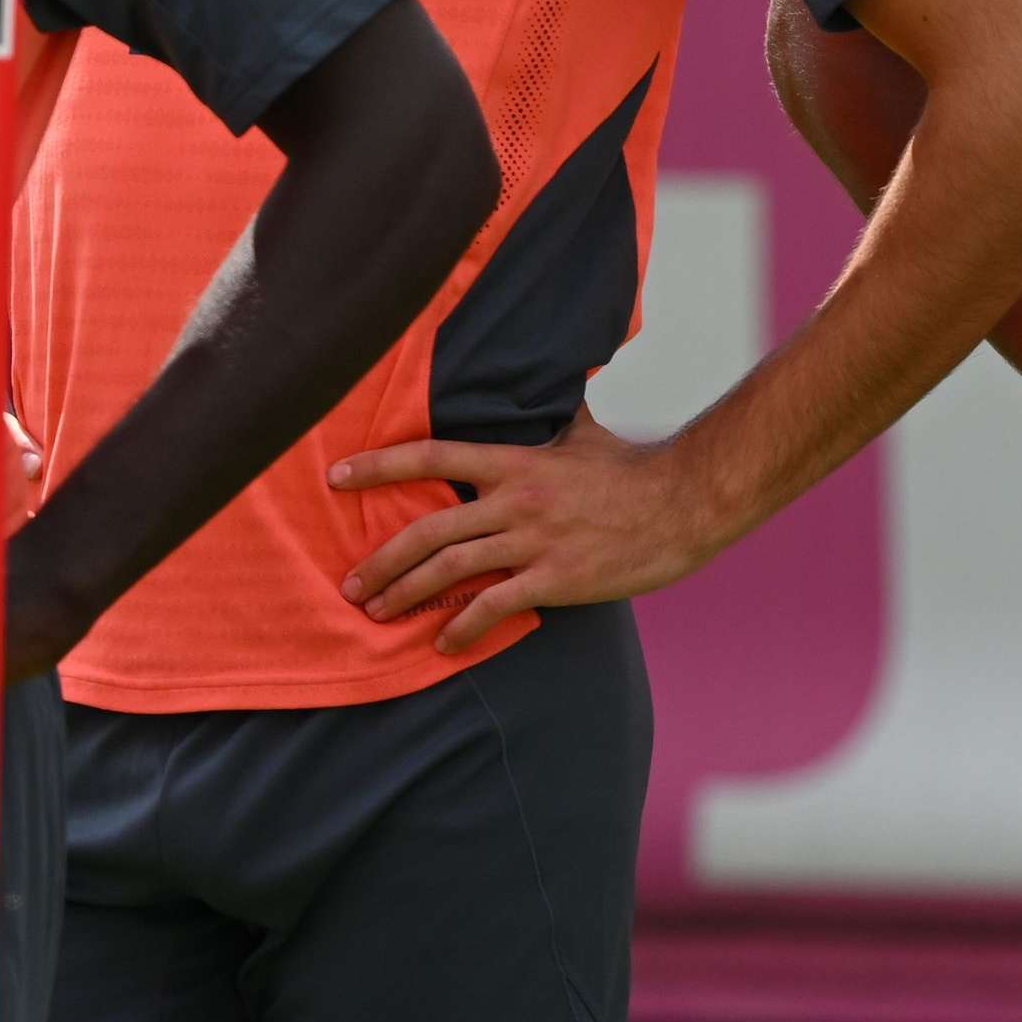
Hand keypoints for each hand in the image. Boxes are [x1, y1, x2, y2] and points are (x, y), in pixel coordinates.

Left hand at [328, 414, 737, 657]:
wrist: (683, 504)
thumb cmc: (632, 470)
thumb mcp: (583, 434)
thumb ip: (554, 414)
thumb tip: (556, 376)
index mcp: (515, 462)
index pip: (432, 456)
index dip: (380, 464)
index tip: (337, 476)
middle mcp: (516, 500)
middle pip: (429, 528)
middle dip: (381, 559)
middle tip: (350, 583)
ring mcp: (534, 541)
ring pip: (452, 568)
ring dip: (407, 593)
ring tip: (377, 613)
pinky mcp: (556, 579)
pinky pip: (495, 606)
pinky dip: (463, 627)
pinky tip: (442, 644)